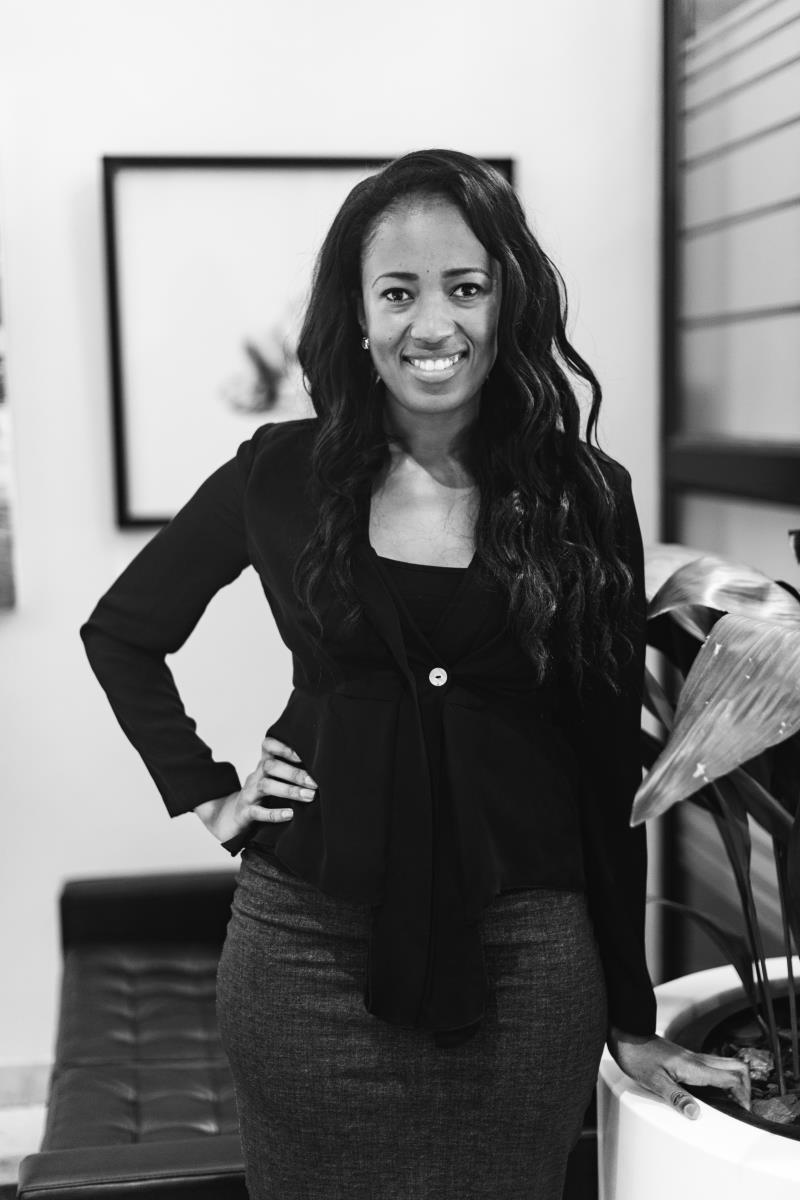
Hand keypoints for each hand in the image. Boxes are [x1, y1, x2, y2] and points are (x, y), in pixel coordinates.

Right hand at [193, 737, 317, 842]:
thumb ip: (291, 772)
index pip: (268, 746)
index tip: (304, 754)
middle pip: (270, 766)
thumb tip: (324, 769)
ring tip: (309, 796)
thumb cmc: (262, 796)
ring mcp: (249, 794)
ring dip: (289, 790)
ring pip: (266, 786)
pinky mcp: (245, 813)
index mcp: (263, 765)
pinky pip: (257, 812)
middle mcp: (255, 776)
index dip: (284, 747)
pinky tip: (290, 814)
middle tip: (315, 782)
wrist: (232, 817)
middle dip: (294, 773)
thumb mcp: (273, 780)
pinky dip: (274, 813)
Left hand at [606, 1026, 751, 1119]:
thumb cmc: (638, 1057)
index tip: (744, 1111)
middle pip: (737, 1067)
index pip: (732, 1078)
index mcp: (694, 1067)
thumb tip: (696, 1113)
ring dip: (737, 1080)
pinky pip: (715, 1065)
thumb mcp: (655, 1081)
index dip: (743, 1095)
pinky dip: (725, 1076)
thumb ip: (677, 1098)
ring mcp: (694, 1057)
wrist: (627, 1036)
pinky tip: (716, 1089)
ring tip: (735, 1100)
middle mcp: (698, 1060)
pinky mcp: (688, 1058)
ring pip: (727, 1064)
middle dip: (747, 1087)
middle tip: (744, 1106)